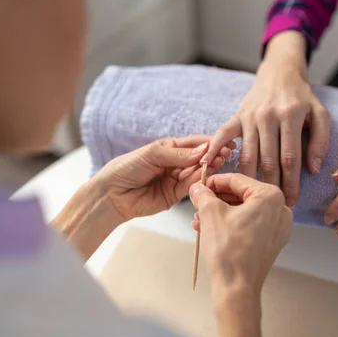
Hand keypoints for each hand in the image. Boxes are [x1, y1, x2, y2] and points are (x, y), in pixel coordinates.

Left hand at [95, 135, 234, 220]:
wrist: (111, 195)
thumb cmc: (126, 168)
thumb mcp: (152, 154)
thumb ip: (178, 154)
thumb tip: (203, 150)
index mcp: (169, 148)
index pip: (193, 144)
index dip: (208, 143)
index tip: (223, 141)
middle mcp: (174, 163)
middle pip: (198, 158)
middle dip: (212, 155)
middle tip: (226, 152)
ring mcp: (175, 179)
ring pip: (197, 172)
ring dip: (209, 167)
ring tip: (220, 161)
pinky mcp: (175, 195)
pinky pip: (190, 186)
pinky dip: (199, 179)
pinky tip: (207, 173)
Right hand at [190, 174, 292, 296]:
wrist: (236, 287)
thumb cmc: (228, 250)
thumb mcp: (210, 213)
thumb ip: (203, 194)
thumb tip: (198, 187)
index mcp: (270, 196)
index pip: (237, 180)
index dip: (214, 181)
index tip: (200, 185)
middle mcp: (280, 210)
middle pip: (242, 195)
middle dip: (217, 199)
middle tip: (198, 203)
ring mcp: (278, 228)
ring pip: (245, 210)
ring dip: (221, 212)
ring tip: (200, 219)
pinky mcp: (272, 242)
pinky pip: (250, 224)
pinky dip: (231, 223)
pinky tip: (210, 229)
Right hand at [202, 31, 330, 206]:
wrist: (280, 73)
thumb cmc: (301, 97)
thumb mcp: (320, 114)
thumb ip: (320, 140)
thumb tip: (313, 168)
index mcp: (290, 116)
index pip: (290, 157)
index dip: (291, 182)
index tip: (293, 201)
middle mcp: (268, 116)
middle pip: (268, 160)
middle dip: (273, 185)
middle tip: (276, 205)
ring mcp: (249, 116)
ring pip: (248, 155)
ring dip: (250, 179)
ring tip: (254, 197)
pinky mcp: (236, 116)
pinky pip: (222, 135)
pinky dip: (214, 150)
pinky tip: (208, 166)